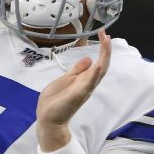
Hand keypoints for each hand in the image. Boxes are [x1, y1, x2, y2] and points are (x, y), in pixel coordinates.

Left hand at [36, 34, 111, 150]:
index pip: (98, 62)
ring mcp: (84, 89)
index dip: (102, 49)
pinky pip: (89, 83)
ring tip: (106, 43)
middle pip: (102, 65)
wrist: (48, 118)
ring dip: (104, 57)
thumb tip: (89, 58)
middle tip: (106, 35)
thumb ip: (77, 70)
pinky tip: (99, 63)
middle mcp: (88, 84)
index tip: (103, 34)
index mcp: (85, 80)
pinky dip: (95, 73)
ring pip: (99, 72)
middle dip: (105, 50)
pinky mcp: (77, 95)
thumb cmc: (56, 101)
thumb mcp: (66, 79)